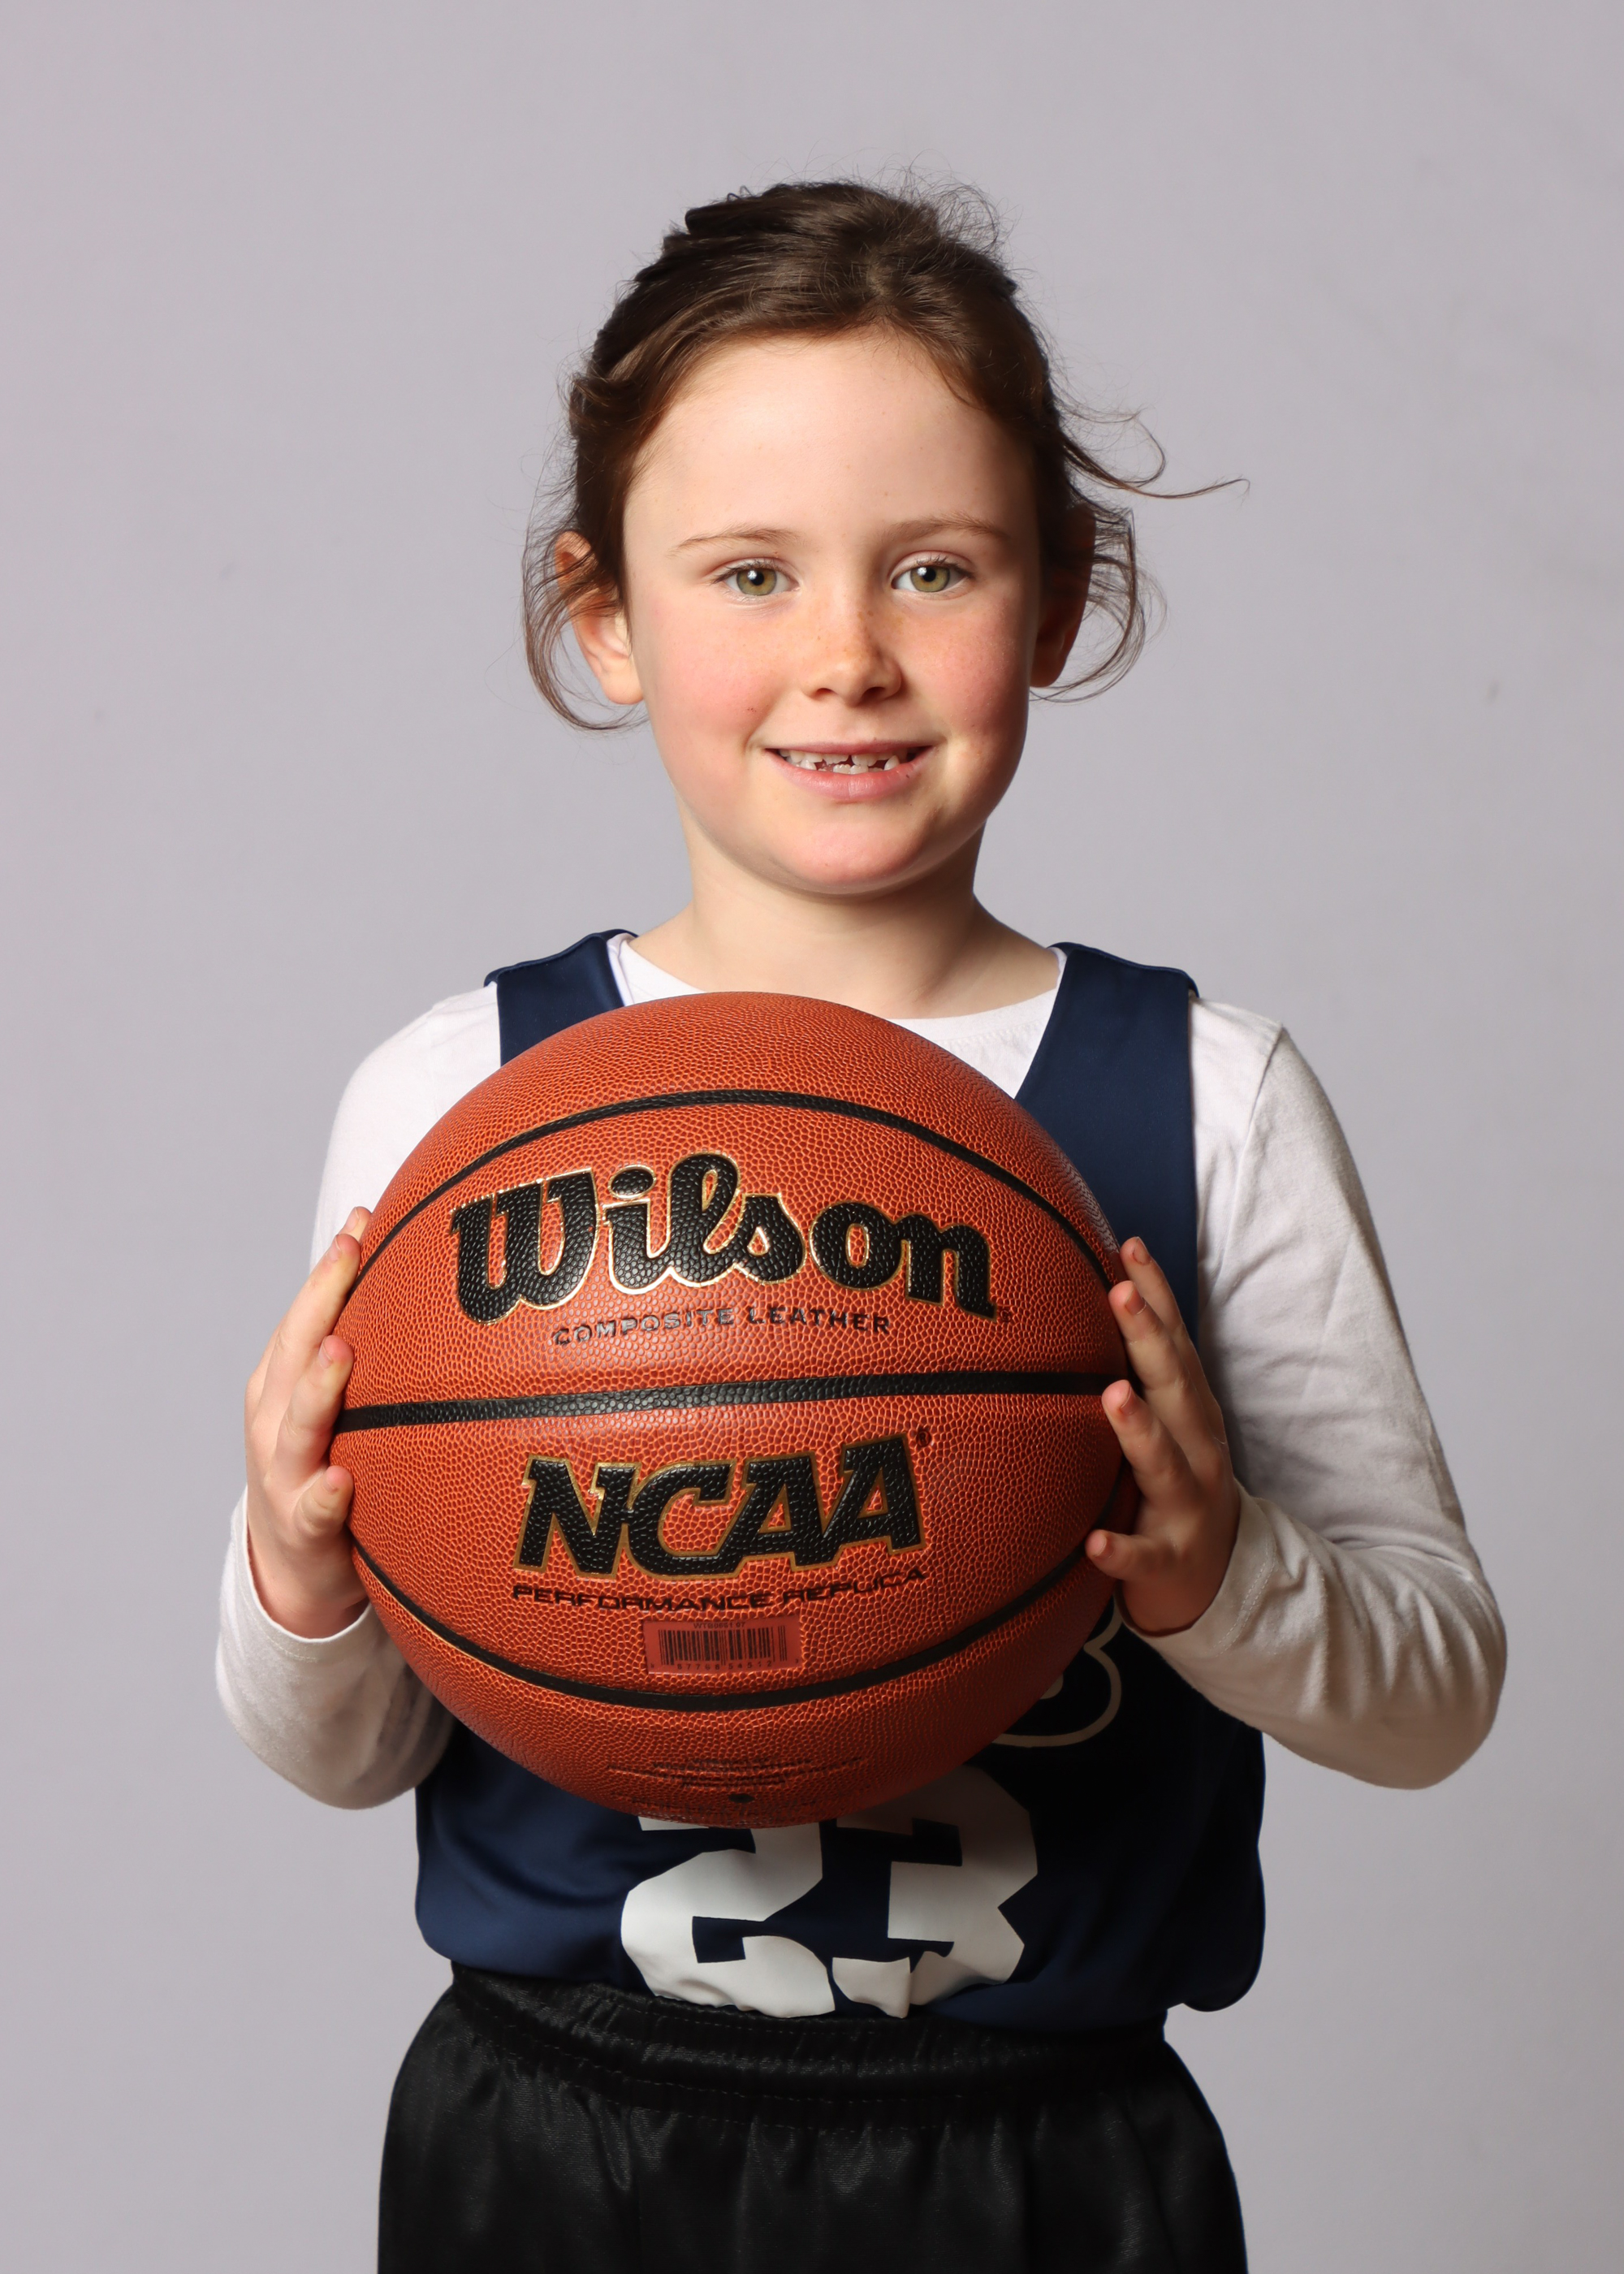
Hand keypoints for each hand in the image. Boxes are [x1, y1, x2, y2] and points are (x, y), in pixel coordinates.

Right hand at [243, 1208, 371, 1637]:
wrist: (293, 1574)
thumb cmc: (328, 1468)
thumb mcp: (339, 1409)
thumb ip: (371, 1356)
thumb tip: (437, 1285)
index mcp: (284, 1383)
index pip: (307, 1313)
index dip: (332, 1266)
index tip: (365, 1217)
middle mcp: (274, 1419)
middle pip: (294, 1350)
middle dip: (320, 1299)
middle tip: (349, 1252)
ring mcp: (282, 1473)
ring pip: (296, 1423)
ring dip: (317, 1386)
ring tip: (341, 1351)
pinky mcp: (301, 1529)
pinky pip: (313, 1509)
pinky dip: (324, 1494)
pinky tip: (341, 1480)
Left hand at [1086, 1236, 1240, 1635]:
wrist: (1215, 1581)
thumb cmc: (1173, 1486)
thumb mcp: (1166, 1425)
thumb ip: (1135, 1374)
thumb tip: (1082, 1299)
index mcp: (1191, 1413)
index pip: (1175, 1342)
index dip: (1156, 1295)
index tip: (1127, 1246)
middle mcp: (1197, 1451)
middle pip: (1174, 1388)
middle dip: (1149, 1339)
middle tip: (1119, 1295)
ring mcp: (1186, 1507)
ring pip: (1163, 1465)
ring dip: (1140, 1430)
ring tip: (1113, 1396)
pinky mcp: (1169, 1562)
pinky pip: (1142, 1558)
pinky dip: (1120, 1550)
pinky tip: (1093, 1543)